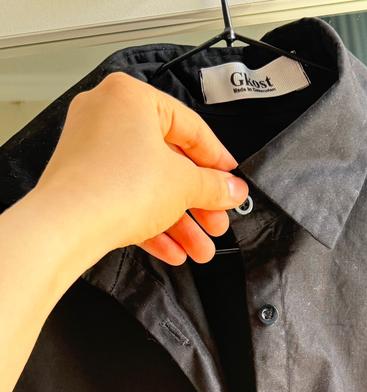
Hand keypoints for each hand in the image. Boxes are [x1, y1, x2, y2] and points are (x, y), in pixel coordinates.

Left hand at [33, 70, 248, 265]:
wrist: (67, 224)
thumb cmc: (117, 187)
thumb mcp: (184, 185)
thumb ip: (214, 186)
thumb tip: (233, 190)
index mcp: (131, 97)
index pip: (190, 127)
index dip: (217, 160)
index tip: (231, 181)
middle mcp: (107, 115)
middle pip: (168, 162)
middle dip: (197, 204)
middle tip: (217, 223)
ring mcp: (91, 149)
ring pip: (148, 186)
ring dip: (179, 223)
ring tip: (200, 250)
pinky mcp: (82, 181)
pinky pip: (126, 199)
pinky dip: (151, 224)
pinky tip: (174, 252)